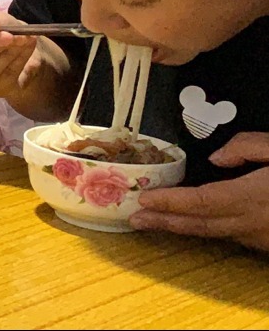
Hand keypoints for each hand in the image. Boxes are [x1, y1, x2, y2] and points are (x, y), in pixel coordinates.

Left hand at [130, 132, 268, 251]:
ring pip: (215, 233)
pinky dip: (208, 228)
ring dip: (184, 227)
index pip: (201, 200)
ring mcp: (260, 237)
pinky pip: (233, 236)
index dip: (170, 201)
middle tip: (134, 220)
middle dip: (165, 222)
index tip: (143, 199)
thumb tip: (215, 158)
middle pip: (200, 224)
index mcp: (251, 196)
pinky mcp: (267, 243)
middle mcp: (251, 222)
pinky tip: (195, 222)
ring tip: (155, 222)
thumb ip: (247, 147)